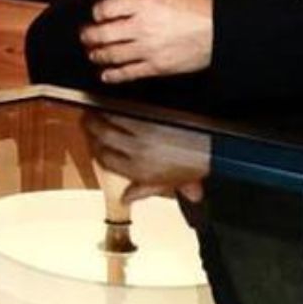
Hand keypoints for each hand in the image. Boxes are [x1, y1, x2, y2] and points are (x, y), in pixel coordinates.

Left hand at [79, 0, 212, 82]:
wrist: (221, 31)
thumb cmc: (200, 7)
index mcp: (142, 3)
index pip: (106, 8)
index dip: (97, 12)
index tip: (96, 14)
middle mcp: (141, 26)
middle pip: (103, 33)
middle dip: (89, 35)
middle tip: (85, 36)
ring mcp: (146, 48)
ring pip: (112, 54)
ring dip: (97, 54)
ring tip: (92, 54)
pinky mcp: (155, 66)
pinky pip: (128, 72)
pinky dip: (113, 75)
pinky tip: (107, 75)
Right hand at [82, 113, 211, 202]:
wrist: (215, 150)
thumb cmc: (194, 166)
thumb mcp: (167, 185)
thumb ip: (143, 191)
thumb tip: (125, 199)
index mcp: (138, 171)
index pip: (106, 160)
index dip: (95, 150)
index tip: (93, 143)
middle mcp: (136, 153)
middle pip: (103, 139)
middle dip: (92, 129)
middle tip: (87, 120)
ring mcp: (143, 134)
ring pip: (111, 123)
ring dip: (101, 116)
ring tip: (95, 110)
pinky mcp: (152, 118)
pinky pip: (127, 112)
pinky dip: (118, 108)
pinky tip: (114, 104)